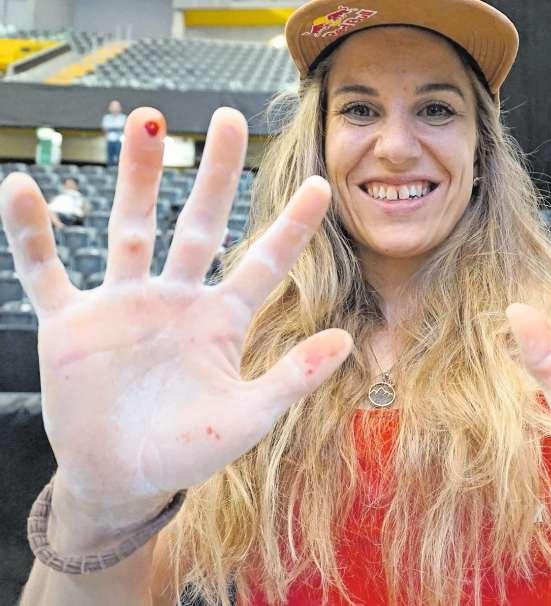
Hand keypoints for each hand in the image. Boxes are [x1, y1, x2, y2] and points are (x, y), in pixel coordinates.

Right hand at [0, 107, 352, 519]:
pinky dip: (31, 233)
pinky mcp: (71, 323)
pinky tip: (20, 188)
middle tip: (231, 118)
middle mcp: (176, 300)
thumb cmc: (188, 451)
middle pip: (199, 223)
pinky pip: (46, 270)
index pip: (264, 263)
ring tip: (147, 120)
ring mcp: (122, 305)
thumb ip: (293, 379)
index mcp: (221, 320)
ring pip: (131, 227)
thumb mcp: (248, 418)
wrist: (123, 480)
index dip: (293, 226)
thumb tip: (346, 341)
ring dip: (139, 176)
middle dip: (216, 173)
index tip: (323, 185)